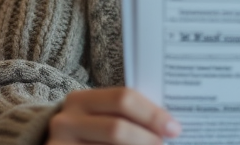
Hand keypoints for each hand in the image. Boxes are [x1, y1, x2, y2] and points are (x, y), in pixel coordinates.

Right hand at [46, 88, 180, 143]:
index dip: (151, 114)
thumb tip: (166, 126)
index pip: (122, 99)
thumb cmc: (87, 133)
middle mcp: (66, 121)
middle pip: (117, 129)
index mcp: (81, 100)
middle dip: (147, 139)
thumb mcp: (99, 117)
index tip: (174, 128)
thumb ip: (125, 116)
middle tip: (164, 144)